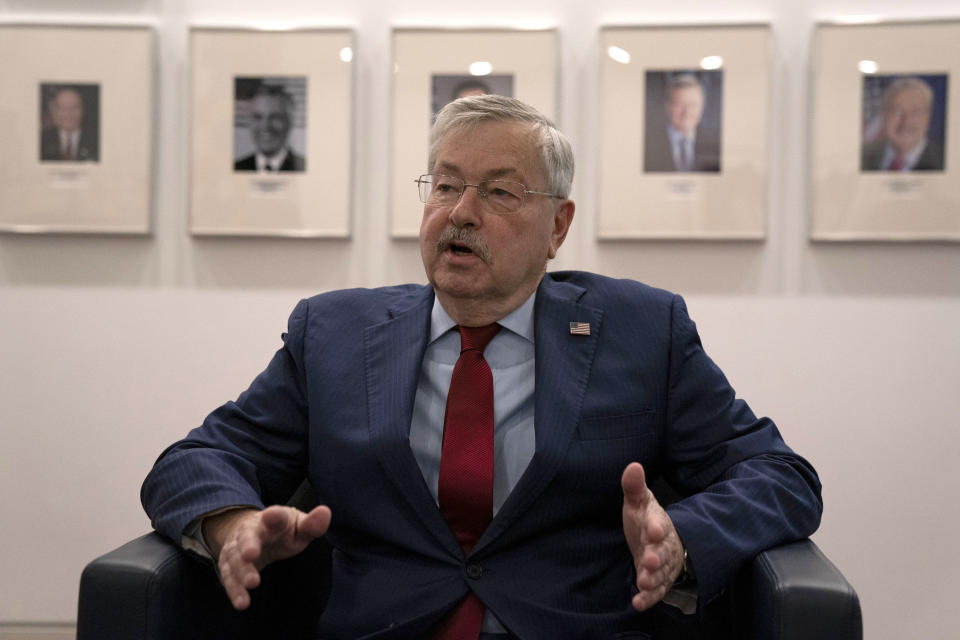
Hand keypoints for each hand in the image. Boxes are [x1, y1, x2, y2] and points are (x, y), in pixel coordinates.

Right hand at [203, 504, 331, 609]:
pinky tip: (242, 603)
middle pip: (247, 536)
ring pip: (236, 559)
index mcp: (272, 519)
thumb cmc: (283, 531)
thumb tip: (325, 512)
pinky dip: (234, 590)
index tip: (272, 515)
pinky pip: (229, 578)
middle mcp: (251, 531)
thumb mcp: (299, 526)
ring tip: (252, 583)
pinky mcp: (229, 565)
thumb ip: (312, 524)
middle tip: (252, 554)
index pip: (275, 516)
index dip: (274, 516)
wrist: (253, 530)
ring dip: (242, 571)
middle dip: (248, 545)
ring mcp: (237, 548)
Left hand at [621, 462, 684, 611]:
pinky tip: (637, 603)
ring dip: (652, 578)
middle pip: (662, 552)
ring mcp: (661, 565)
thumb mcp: (639, 502)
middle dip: (656, 557)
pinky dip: (648, 598)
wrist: (660, 542)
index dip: (656, 527)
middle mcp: (663, 546)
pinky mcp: (657, 581)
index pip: (658, 524)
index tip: (652, 529)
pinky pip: (655, 591)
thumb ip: (634, 487)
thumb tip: (632, 465)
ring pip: (660, 573)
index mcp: (657, 523)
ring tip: (644, 582)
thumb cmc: (646, 520)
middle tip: (650, 562)